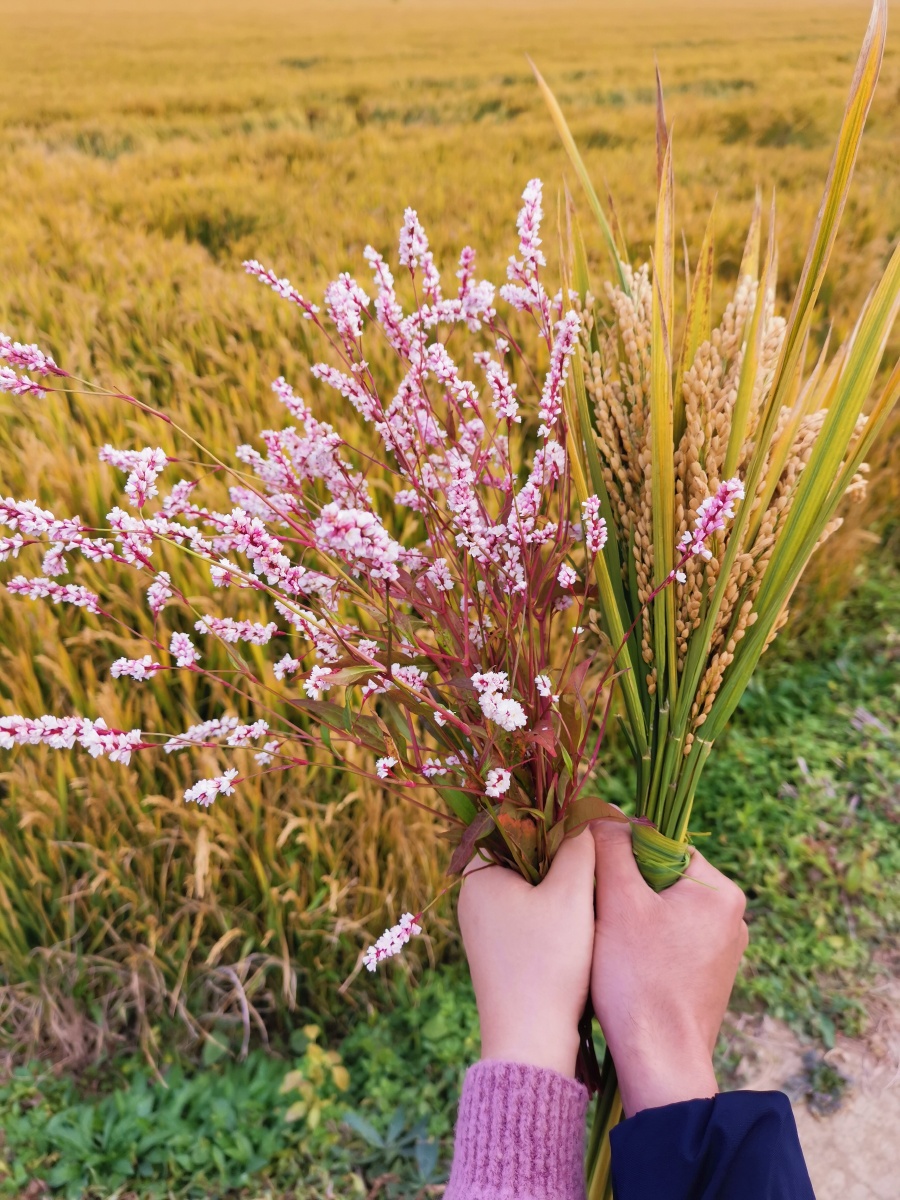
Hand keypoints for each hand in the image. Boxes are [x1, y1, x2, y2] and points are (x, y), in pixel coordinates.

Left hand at [457, 831, 595, 1077]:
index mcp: (478, 875)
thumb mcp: (571, 895)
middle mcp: (472, 898)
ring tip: (589, 895)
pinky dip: (551, 912)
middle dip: (557, 854)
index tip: (579, 828)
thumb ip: (578, 846)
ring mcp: (483, 926)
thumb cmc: (548, 963)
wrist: (531, 1041)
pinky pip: (526, 913)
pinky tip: (578, 926)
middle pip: (520, 853)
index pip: (508, 823)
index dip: (546, 819)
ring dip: (558, 885)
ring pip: (527, 884)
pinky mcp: (497, 951)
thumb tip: (583, 818)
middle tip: (591, 863)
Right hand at [590, 819, 748, 1116]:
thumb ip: (610, 848)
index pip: (663, 844)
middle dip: (625, 886)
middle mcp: (731, 918)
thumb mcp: (618, 901)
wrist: (660, 1063)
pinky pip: (670, 941)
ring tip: (606, 938)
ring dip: (630, 916)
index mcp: (721, 891)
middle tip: (595, 907)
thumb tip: (602, 813)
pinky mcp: (708, 978)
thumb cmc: (639, 980)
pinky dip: (643, 943)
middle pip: (662, 877)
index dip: (622, 852)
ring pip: (663, 910)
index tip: (594, 873)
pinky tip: (621, 963)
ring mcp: (722, 951)